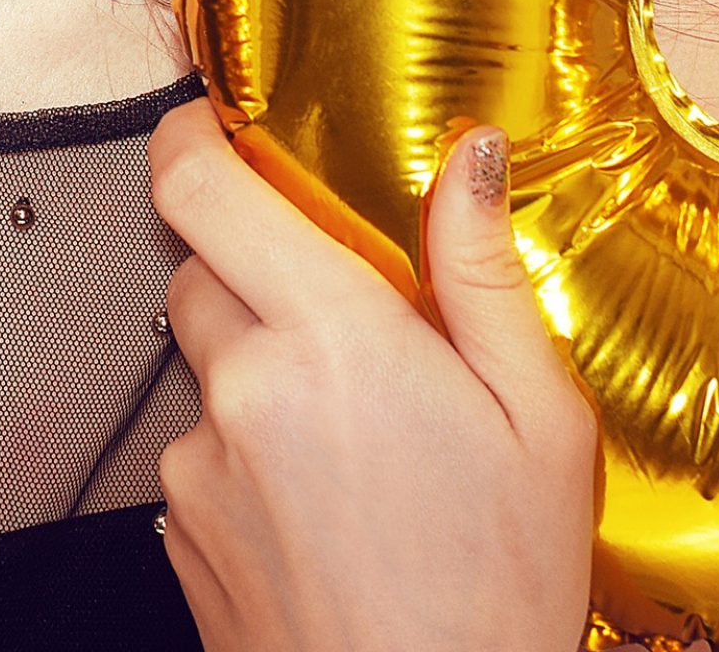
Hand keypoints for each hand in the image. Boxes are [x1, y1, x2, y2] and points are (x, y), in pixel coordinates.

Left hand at [149, 99, 596, 651]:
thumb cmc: (500, 593)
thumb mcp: (539, 421)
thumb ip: (485, 273)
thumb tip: (470, 156)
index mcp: (331, 339)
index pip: (201, 190)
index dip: (189, 137)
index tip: (209, 124)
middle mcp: (241, 392)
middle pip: (201, 273)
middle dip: (259, 275)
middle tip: (350, 329)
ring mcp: (196, 470)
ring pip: (206, 373)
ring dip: (259, 380)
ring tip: (361, 453)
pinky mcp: (179, 536)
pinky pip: (202, 458)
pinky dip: (249, 461)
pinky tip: (329, 512)